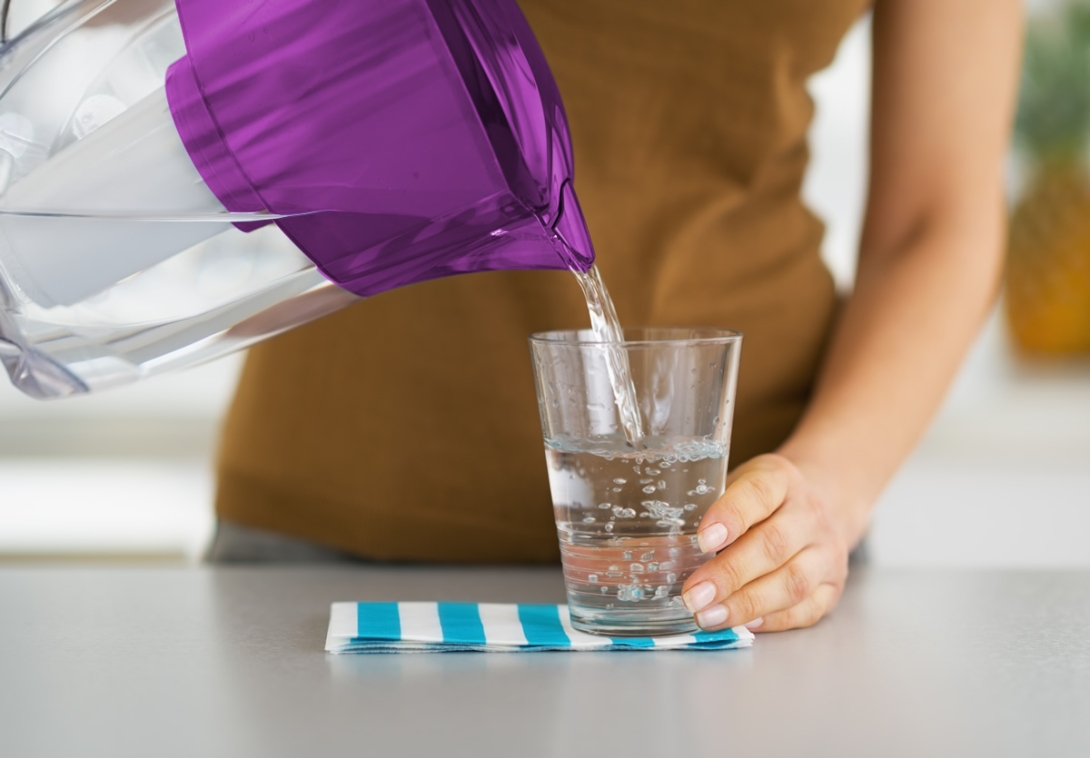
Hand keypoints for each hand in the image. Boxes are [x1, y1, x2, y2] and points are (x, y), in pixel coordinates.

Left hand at [680, 454, 849, 632]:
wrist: (824, 502)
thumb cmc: (761, 499)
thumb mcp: (736, 484)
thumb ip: (704, 508)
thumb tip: (645, 550)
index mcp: (780, 479)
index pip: (758, 493)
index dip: (730, 516)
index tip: (702, 540)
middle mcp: (809, 513)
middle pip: (773, 545)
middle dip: (729, 574)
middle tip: (693, 595)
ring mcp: (826, 551)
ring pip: (792, 582)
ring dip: (747, 604)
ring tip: (708, 617)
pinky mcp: (833, 585)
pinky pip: (806, 608)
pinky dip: (773, 620)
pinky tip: (744, 625)